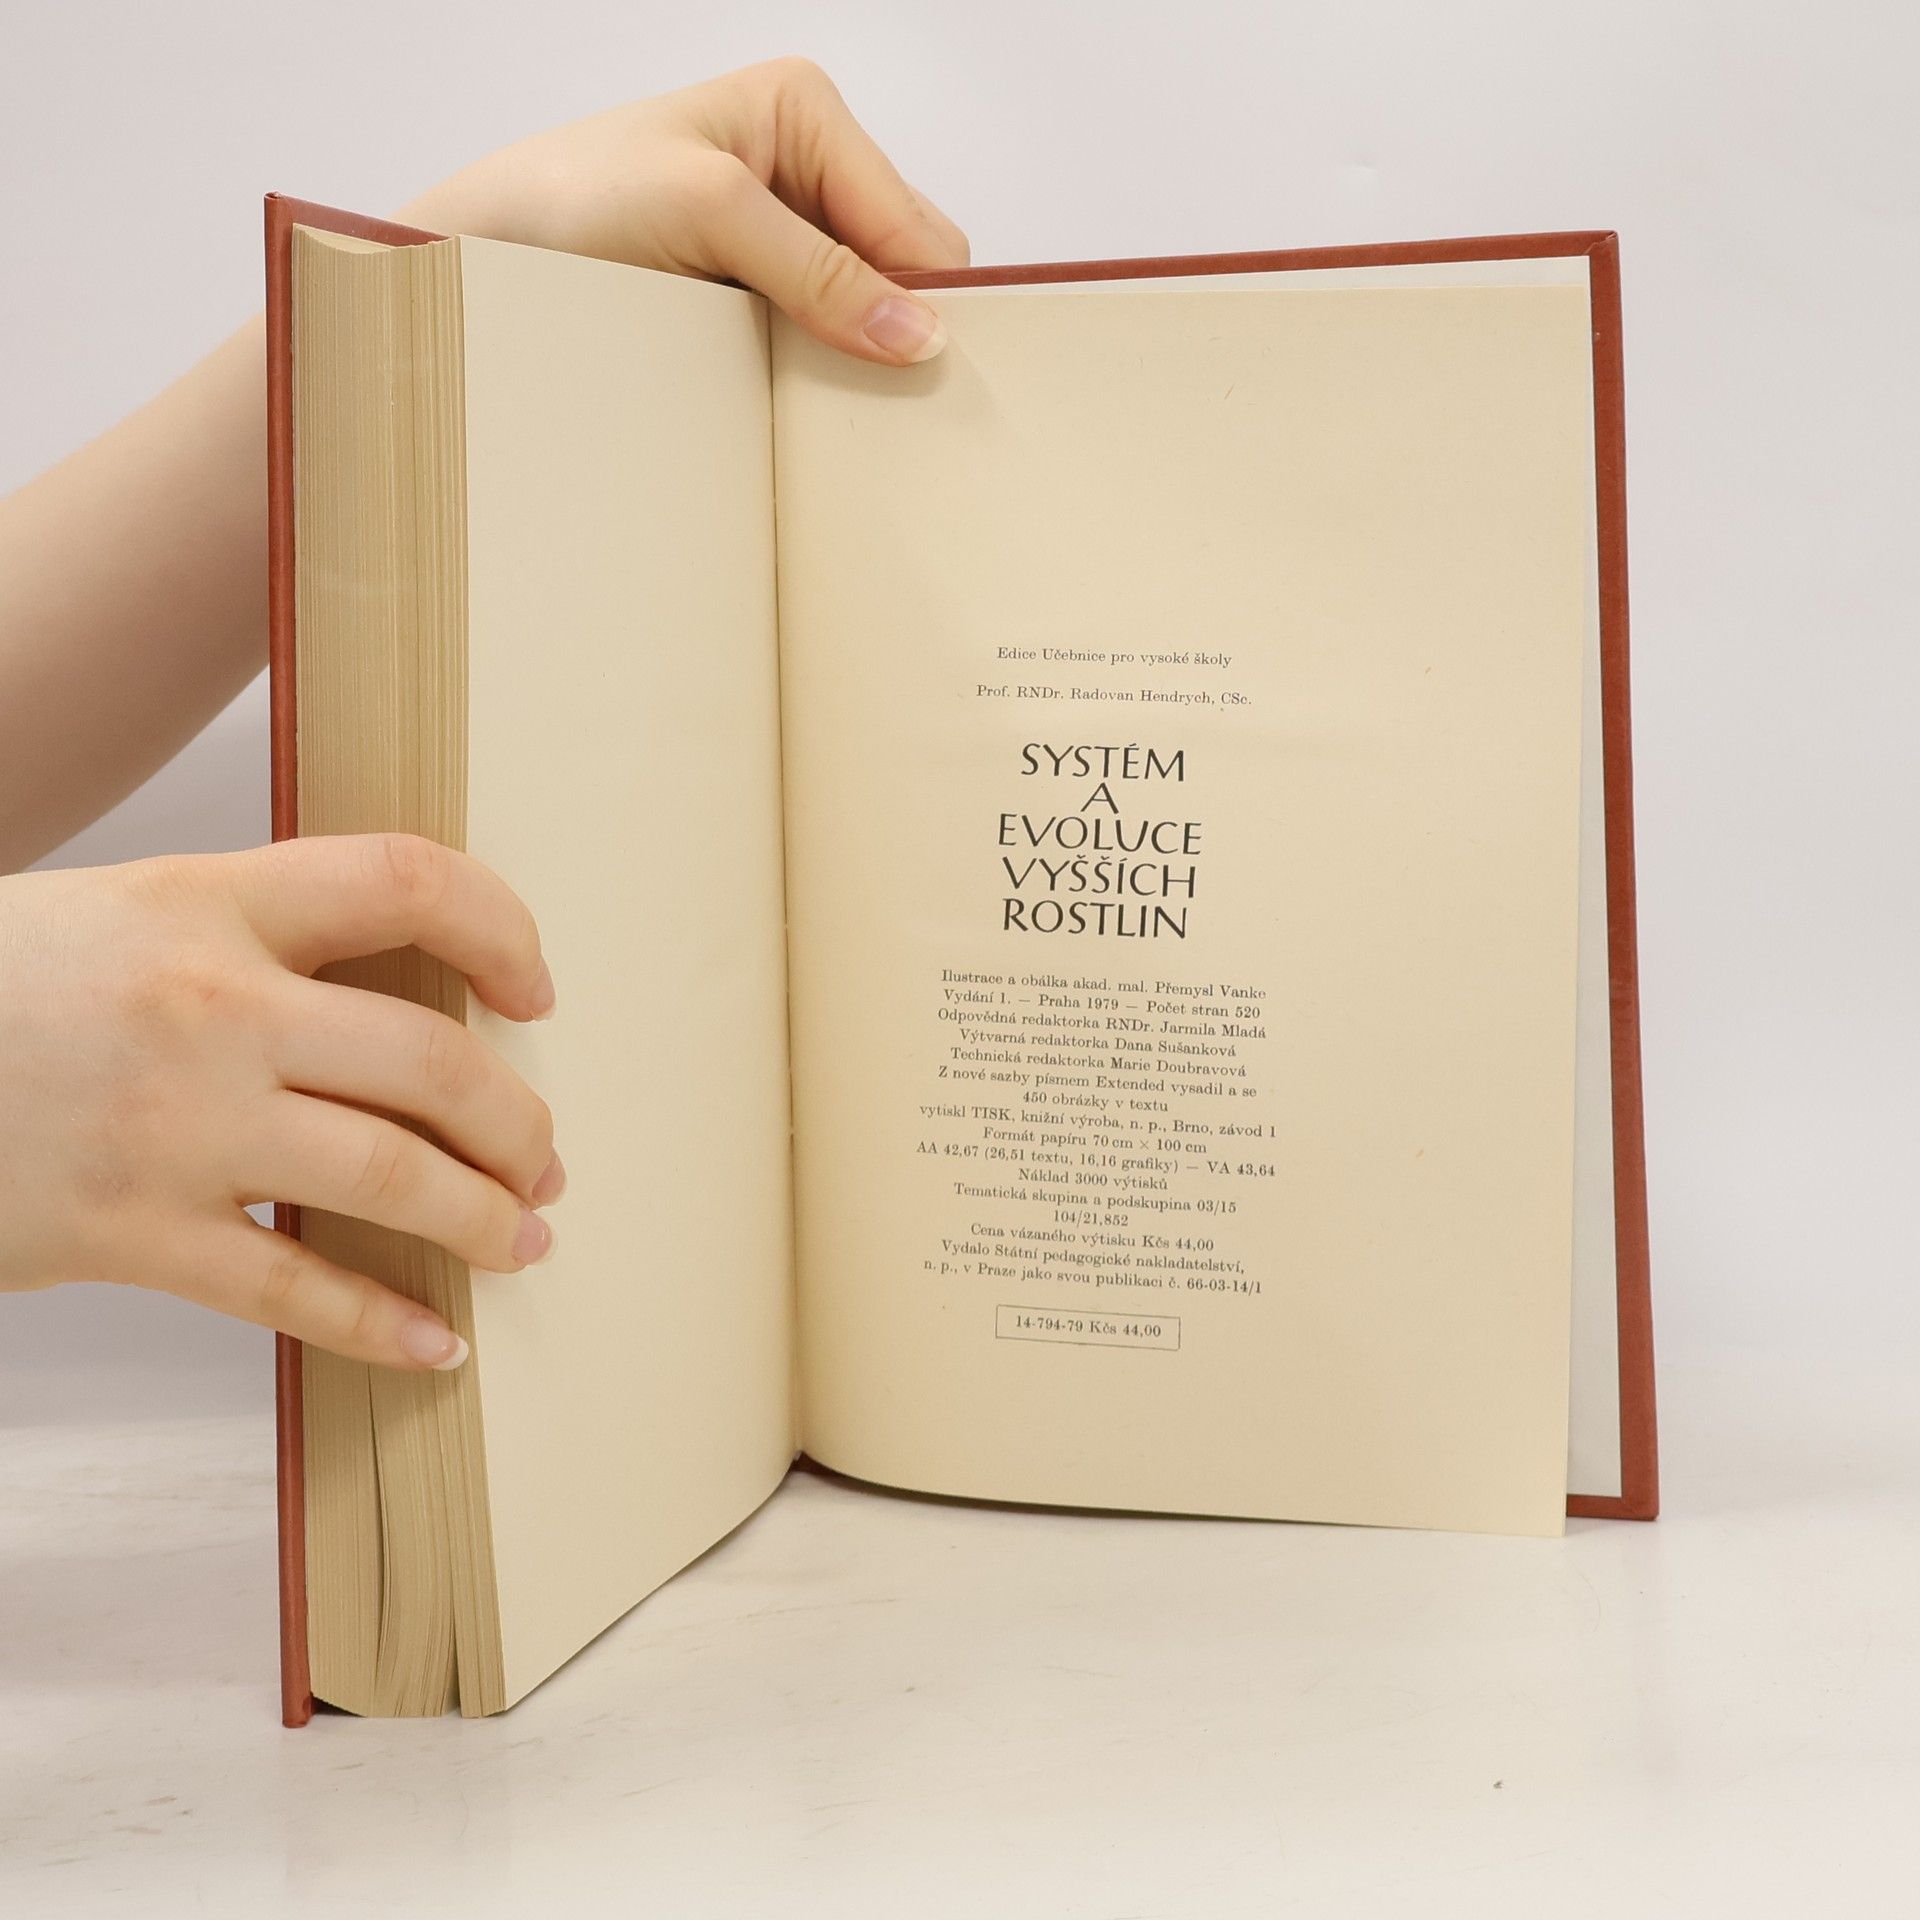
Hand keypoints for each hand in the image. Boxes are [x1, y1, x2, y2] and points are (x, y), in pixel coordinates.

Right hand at [0, 836, 560, 1370]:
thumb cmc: (0, 986)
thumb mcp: (127, 913)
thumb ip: (260, 937)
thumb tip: (406, 997)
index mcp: (209, 902)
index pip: (409, 881)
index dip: (504, 931)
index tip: (537, 991)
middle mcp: (209, 1006)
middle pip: (430, 1058)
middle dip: (518, 1123)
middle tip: (544, 1161)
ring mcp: (173, 1125)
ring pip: (388, 1174)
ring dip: (482, 1217)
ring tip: (525, 1238)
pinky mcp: (128, 1231)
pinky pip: (290, 1289)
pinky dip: (381, 1323)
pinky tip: (437, 1342)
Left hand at [403, 56, 969, 365]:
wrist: (481, 255)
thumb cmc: (571, 201)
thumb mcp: (711, 215)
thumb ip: (820, 272)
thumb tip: (918, 333)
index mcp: (806, 112)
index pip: (918, 224)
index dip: (927, 299)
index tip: (926, 375)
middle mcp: (803, 167)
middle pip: (906, 270)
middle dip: (892, 327)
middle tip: (863, 391)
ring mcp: (781, 235)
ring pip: (871, 313)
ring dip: (853, 357)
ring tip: (812, 389)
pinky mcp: (754, 291)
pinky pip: (824, 340)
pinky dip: (817, 371)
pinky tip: (788, 389)